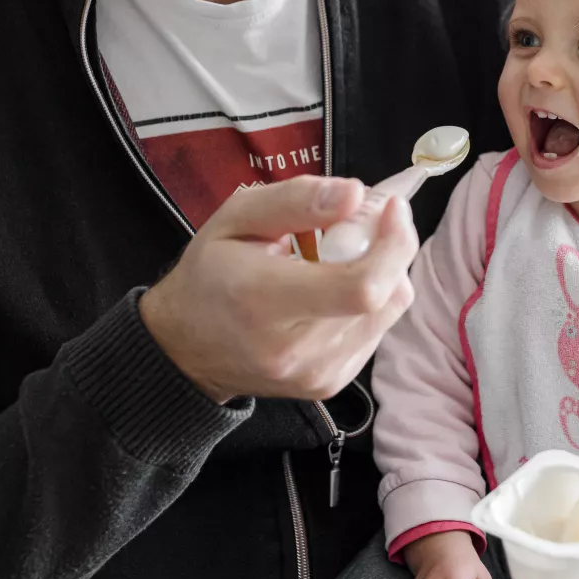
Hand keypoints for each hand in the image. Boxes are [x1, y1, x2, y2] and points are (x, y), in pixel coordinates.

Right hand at [140, 177, 417, 404]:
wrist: (186, 348)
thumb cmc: (210, 273)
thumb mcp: (236, 217)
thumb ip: (296, 199)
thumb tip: (356, 194)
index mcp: (264, 301)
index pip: (360, 287)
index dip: (393, 244)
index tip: (393, 207)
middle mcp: (295, 349)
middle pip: (383, 295)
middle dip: (388, 247)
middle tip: (362, 222)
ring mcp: (317, 374)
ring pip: (390, 310)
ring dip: (382, 271)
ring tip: (337, 258)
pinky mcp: (331, 383)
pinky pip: (379, 329)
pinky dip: (371, 299)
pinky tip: (334, 288)